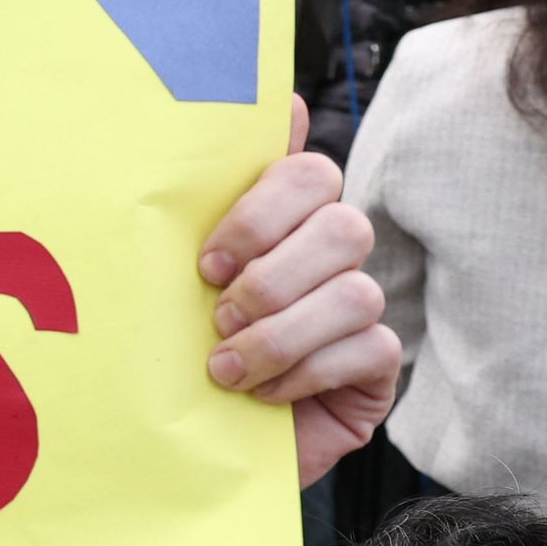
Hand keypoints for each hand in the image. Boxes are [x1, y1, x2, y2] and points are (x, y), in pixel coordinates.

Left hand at [201, 97, 401, 487]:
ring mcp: (360, 310)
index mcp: (282, 218)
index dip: (264, 210)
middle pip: (344, 226)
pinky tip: (263, 393)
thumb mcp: (171, 275)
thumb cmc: (179, 347)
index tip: (207, 259)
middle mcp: (330, 255)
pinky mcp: (376, 365)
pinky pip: (369, 348)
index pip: (309, 173)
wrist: (190, 441)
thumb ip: (205, 199)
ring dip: (279, 333)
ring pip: (356, 291)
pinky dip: (305, 371)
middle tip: (217, 312)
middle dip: (272, 275)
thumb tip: (273, 104)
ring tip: (225, 366)